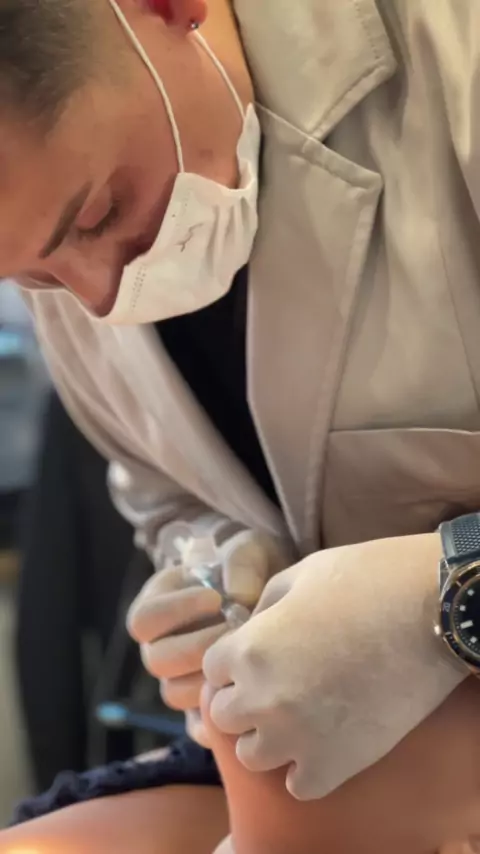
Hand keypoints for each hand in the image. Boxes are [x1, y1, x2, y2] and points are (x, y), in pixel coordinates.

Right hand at [127, 519, 288, 737]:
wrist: (269, 595)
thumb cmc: (248, 570)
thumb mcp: (246, 551)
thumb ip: (240, 564)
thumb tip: (238, 597)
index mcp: (157, 607)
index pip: (143, 620)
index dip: (174, 611)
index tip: (214, 597)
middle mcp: (159, 646)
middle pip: (157, 660)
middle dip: (199, 646)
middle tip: (236, 631)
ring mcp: (179, 678)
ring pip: (176, 693)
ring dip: (210, 678)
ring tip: (246, 657)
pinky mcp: (202, 706)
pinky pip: (198, 726)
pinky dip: (218, 722)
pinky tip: (246, 702)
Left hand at [204, 533, 465, 799]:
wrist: (431, 611)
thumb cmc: (366, 579)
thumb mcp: (300, 574)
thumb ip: (263, 606)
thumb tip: (250, 628)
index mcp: (248, 649)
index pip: (211, 671)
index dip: (236, 661)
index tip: (262, 657)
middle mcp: (262, 698)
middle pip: (224, 716)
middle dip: (246, 699)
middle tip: (281, 684)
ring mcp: (296, 736)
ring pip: (253, 755)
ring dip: (269, 737)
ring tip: (300, 716)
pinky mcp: (335, 764)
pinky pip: (298, 785)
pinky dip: (306, 768)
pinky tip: (325, 742)